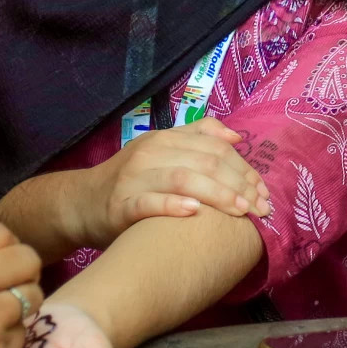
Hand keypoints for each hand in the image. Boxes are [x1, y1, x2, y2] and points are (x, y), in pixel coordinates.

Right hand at [74, 119, 270, 250]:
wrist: (82, 203)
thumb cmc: (130, 180)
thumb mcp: (160, 151)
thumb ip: (196, 137)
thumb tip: (235, 135)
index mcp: (163, 139)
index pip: (213, 146)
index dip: (244, 168)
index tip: (264, 192)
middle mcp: (149, 153)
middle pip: (203, 162)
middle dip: (239, 184)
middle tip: (261, 208)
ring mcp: (133, 178)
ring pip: (181, 178)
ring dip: (217, 194)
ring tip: (241, 211)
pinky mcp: (121, 205)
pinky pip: (149, 202)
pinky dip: (172, 205)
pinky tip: (194, 212)